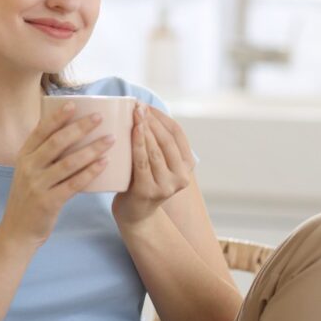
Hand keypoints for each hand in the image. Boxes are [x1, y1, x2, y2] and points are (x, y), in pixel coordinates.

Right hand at [0, 102, 115, 246]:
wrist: (17, 231)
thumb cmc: (29, 198)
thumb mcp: (28, 172)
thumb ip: (42, 154)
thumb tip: (68, 132)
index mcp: (24, 156)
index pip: (41, 131)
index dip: (57, 116)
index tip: (74, 103)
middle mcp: (29, 167)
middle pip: (57, 142)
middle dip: (80, 127)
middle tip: (100, 117)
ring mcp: (37, 185)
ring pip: (68, 162)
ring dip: (91, 149)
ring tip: (110, 139)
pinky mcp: (48, 202)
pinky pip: (73, 184)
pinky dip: (90, 172)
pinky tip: (104, 163)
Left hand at [112, 103, 195, 223]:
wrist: (134, 215)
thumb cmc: (142, 182)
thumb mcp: (157, 163)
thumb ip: (158, 144)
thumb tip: (144, 109)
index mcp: (187, 167)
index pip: (177, 134)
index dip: (162, 117)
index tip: (147, 105)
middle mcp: (181, 177)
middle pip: (167, 140)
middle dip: (152, 120)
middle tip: (137, 105)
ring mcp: (166, 186)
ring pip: (155, 150)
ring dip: (145, 128)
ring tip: (134, 112)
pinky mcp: (149, 191)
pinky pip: (143, 162)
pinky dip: (138, 143)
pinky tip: (133, 130)